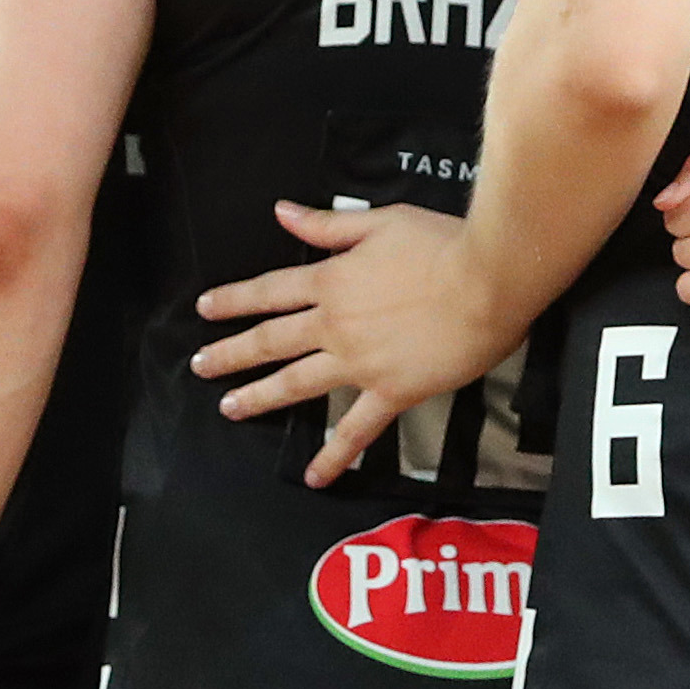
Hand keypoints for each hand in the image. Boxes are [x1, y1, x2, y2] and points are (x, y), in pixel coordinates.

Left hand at [190, 202, 514, 484]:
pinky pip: (356, 430)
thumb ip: (328, 224)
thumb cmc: (443, 244)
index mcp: (331, 279)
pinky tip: (314, 476)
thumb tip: (282, 212)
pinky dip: (333, 455)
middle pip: (270, 340)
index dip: (234, 299)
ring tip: (230, 407)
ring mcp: (358, 363)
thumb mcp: (382, 221)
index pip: (270, 290)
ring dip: (259, 396)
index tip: (205, 309)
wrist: (488, 281)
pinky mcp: (391, 392)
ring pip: (296, 383)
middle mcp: (334, 324)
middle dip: (230, 353)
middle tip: (200, 366)